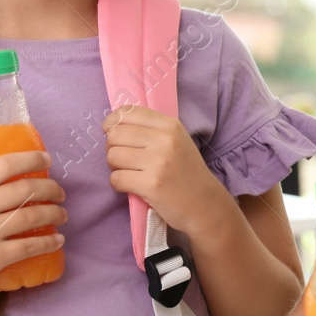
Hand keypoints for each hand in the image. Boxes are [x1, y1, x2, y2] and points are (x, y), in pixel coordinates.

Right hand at [0, 151, 66, 302]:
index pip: (3, 165)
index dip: (31, 159)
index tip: (47, 160)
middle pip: (24, 189)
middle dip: (51, 189)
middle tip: (60, 193)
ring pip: (32, 216)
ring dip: (55, 214)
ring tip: (62, 214)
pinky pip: (30, 245)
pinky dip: (50, 242)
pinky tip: (59, 239)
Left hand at [103, 105, 229, 234]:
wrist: (204, 202)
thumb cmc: (185, 171)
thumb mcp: (176, 141)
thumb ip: (150, 130)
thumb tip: (111, 126)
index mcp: (170, 125)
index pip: (127, 112)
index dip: (112, 123)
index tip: (114, 136)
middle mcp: (165, 140)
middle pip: (114, 135)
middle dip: (112, 149)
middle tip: (125, 160)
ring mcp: (158, 162)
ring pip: (112, 156)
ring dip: (115, 168)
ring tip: (131, 173)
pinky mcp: (151, 184)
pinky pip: (116, 179)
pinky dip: (118, 185)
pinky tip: (133, 187)